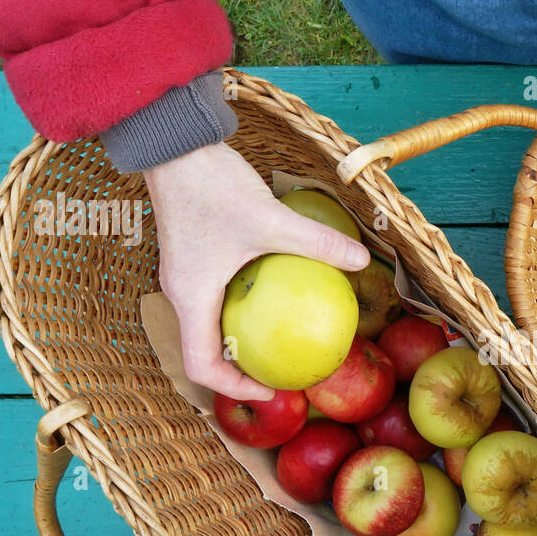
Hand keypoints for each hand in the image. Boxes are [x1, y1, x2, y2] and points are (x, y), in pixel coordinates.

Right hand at [144, 142, 368, 400]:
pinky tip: (281, 298)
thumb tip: (362, 260)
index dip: (235, 388)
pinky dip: (244, 311)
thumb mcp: (270, 218)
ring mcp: (187, 275)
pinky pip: (218, 299)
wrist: (175, 144)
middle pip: (206, 352)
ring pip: (211, 326)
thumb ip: (316, 242)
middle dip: (243, 370)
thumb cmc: (213, 185)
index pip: (202, 365)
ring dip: (243, 341)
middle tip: (284, 374)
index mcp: (191, 298)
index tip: (273, 391)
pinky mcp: (197, 257)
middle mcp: (183, 293)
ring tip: (284, 344)